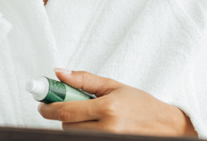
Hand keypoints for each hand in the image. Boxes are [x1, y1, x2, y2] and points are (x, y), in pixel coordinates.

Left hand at [38, 69, 197, 136]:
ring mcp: (109, 140)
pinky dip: (84, 132)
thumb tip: (59, 72)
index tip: (42, 104)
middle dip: (64, 115)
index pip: (66, 111)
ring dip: (74, 125)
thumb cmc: (140, 104)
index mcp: (108, 109)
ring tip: (90, 116)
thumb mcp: (113, 86)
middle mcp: (108, 128)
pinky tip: (94, 125)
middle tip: (74, 106)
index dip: (48, 107)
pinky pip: (85, 140)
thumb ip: (84, 79)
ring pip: (74, 135)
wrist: (164, 125)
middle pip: (67, 126)